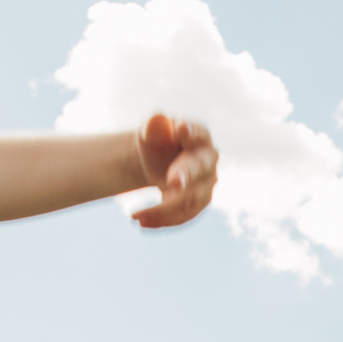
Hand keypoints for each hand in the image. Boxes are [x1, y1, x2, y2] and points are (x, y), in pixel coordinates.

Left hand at [131, 114, 215, 228]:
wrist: (155, 160)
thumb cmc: (157, 139)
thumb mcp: (150, 130)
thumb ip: (155, 124)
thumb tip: (159, 120)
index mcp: (199, 135)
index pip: (198, 132)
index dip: (192, 131)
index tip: (181, 128)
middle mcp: (208, 159)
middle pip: (200, 168)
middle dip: (186, 175)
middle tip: (172, 182)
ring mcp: (207, 183)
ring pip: (190, 200)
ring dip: (163, 210)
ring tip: (134, 215)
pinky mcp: (199, 203)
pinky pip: (185, 216)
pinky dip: (163, 220)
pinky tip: (141, 221)